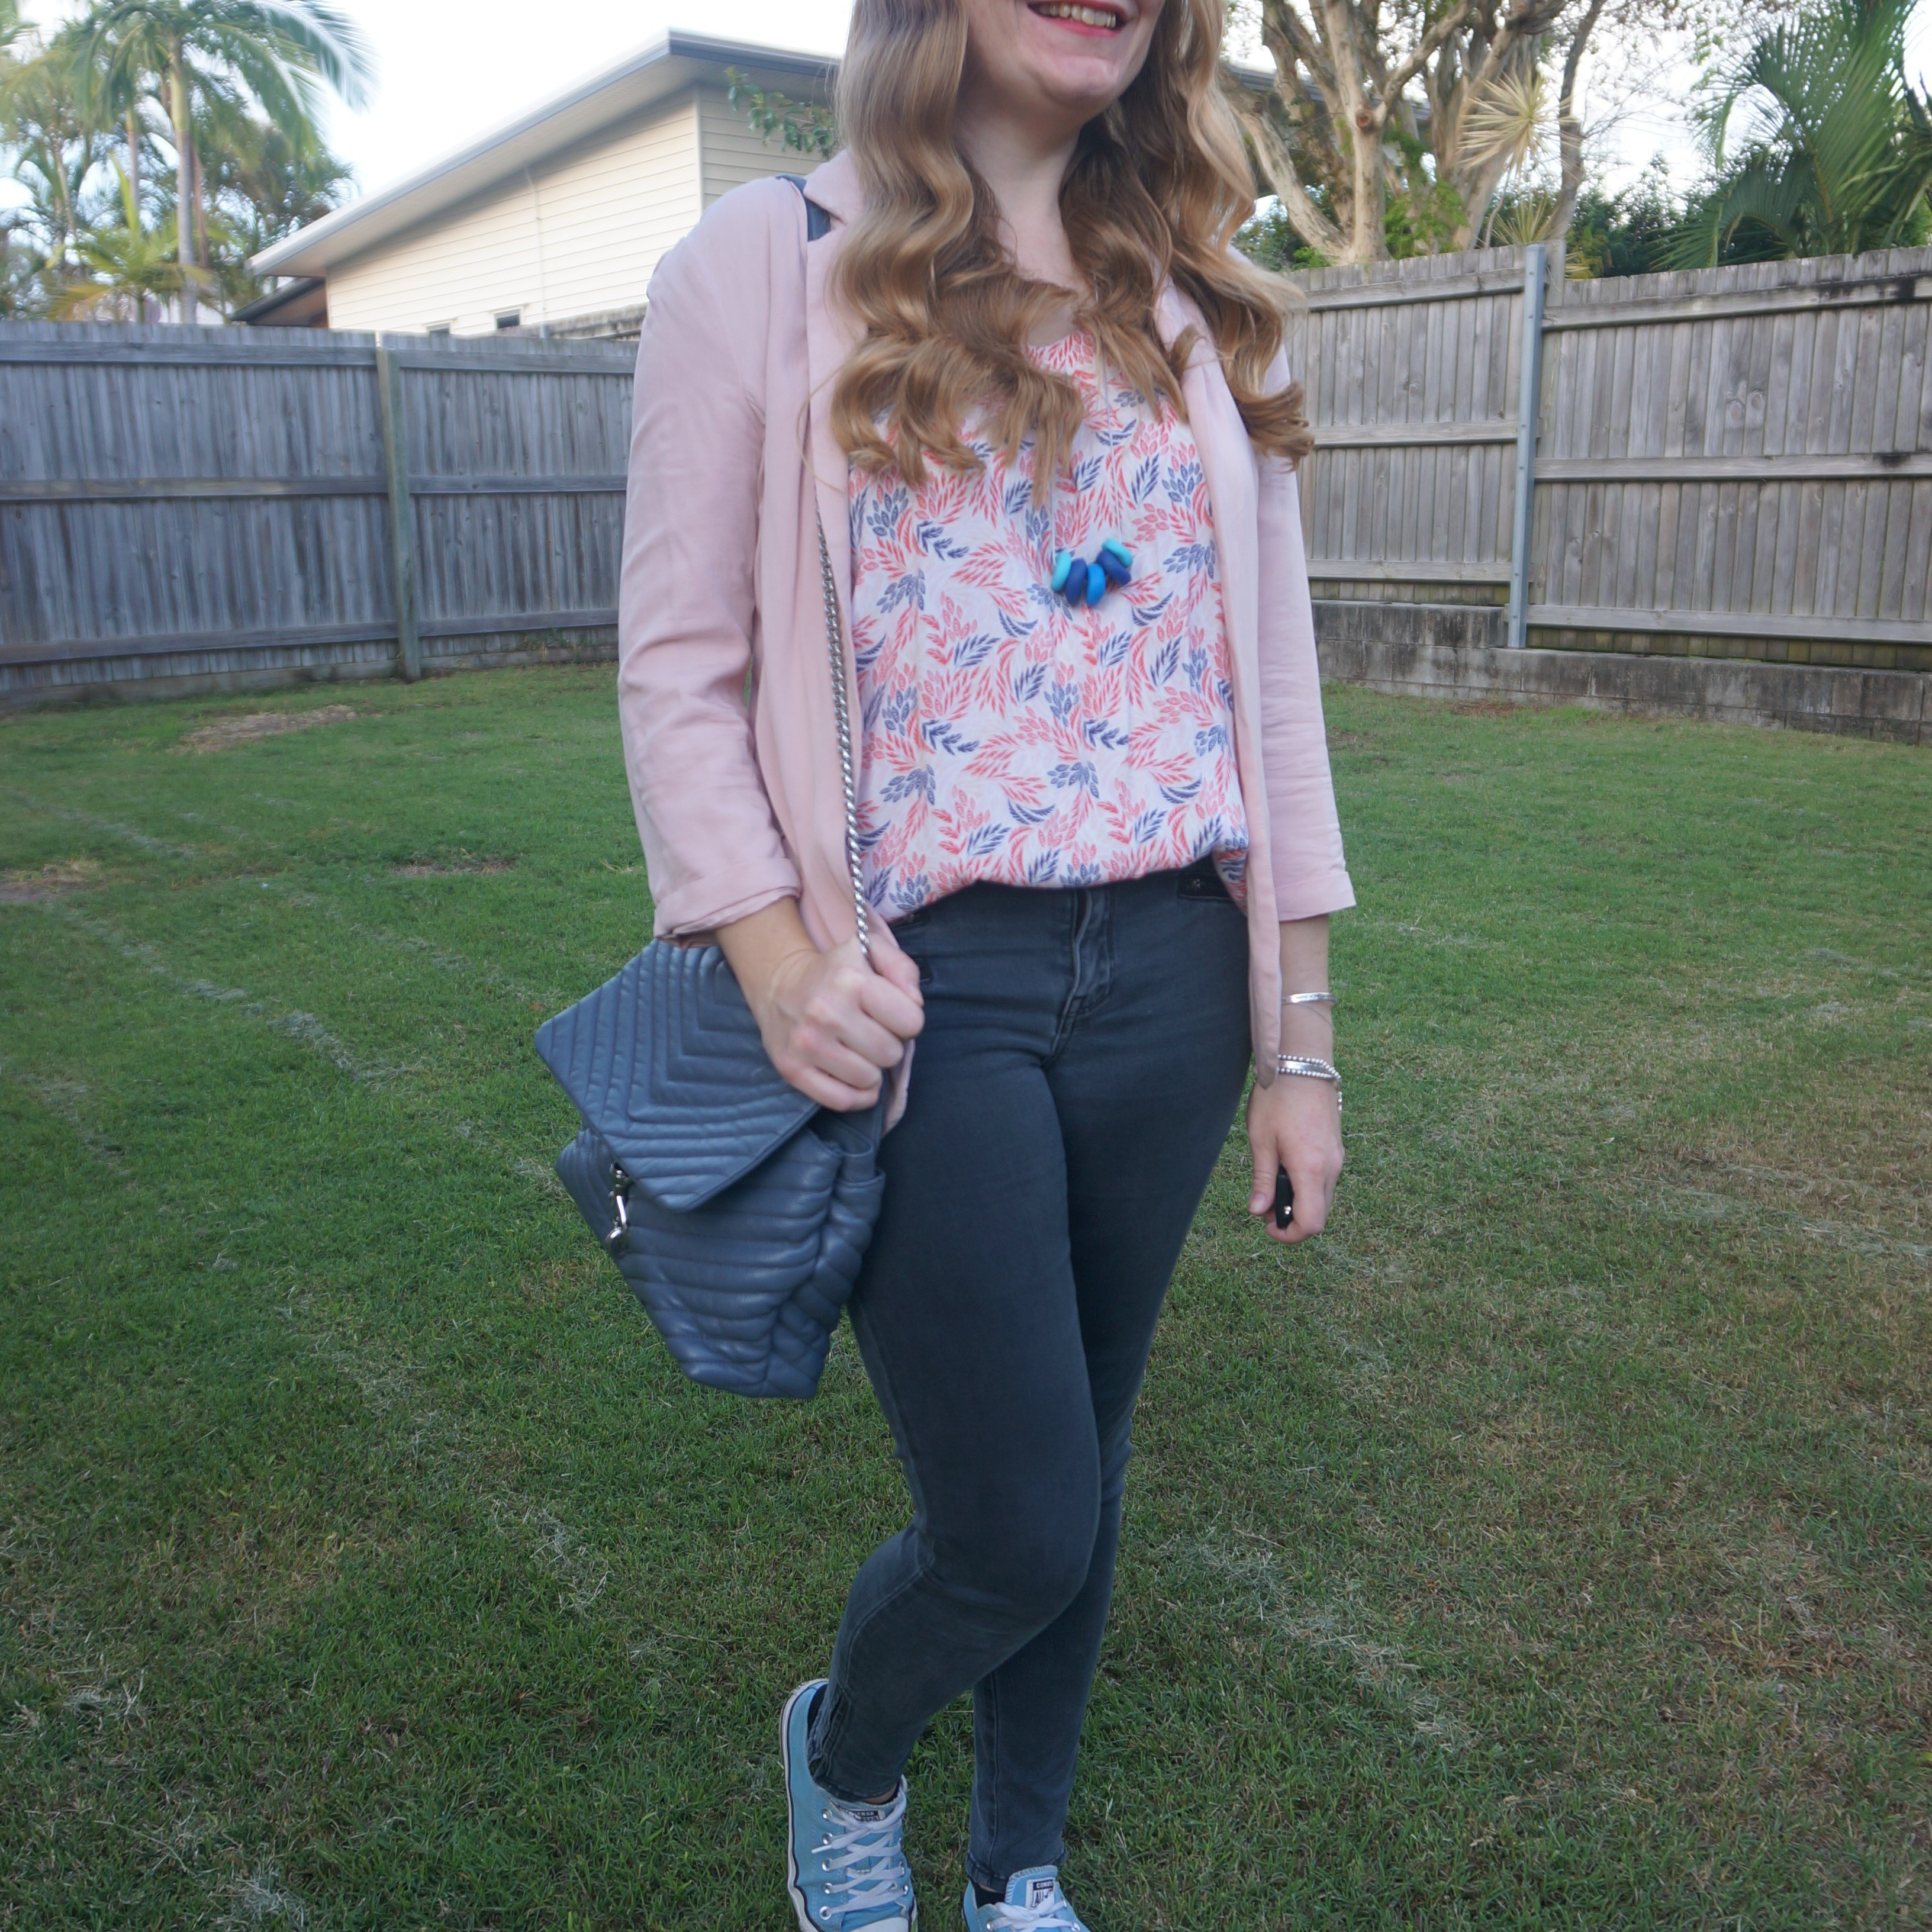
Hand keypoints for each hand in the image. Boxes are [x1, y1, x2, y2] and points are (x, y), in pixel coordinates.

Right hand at [717, 900, 923, 1111]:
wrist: (779, 985)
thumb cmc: (835, 972)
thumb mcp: (871, 951)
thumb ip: (903, 969)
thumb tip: (915, 1003)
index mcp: (851, 980)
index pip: (911, 1023)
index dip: (907, 1020)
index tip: (889, 1014)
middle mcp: (826, 1012)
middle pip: (891, 1054)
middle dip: (888, 1045)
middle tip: (871, 1033)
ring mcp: (807, 1044)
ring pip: (869, 1080)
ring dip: (871, 1069)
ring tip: (858, 1050)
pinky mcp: (793, 1069)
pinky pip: (842, 1100)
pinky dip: (856, 1095)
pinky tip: (854, 1076)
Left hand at [1246, 1061, 1343, 1245]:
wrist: (1302, 1063)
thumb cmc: (1278, 1099)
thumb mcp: (1261, 1141)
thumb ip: (1263, 1180)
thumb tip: (1258, 1211)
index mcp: (1312, 1170)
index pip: (1311, 1224)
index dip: (1289, 1235)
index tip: (1266, 1225)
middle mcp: (1332, 1168)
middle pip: (1319, 1215)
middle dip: (1292, 1219)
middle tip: (1264, 1204)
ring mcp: (1337, 1158)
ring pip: (1323, 1198)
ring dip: (1300, 1202)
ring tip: (1272, 1182)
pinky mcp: (1336, 1148)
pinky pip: (1326, 1180)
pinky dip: (1307, 1186)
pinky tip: (1286, 1167)